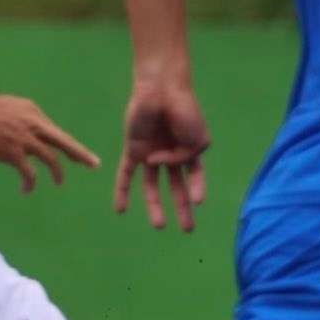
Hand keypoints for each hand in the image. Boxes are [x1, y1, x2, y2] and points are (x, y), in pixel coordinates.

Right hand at [0, 93, 100, 194]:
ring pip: (51, 159)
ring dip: (57, 173)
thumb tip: (33, 127)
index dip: (67, 144)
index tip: (77, 155)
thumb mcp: (12, 106)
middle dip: (81, 154)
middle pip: (64, 142)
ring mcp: (26, 139)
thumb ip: (26, 117)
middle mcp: (35, 125)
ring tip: (60, 182)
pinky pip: (29, 172)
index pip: (56, 132)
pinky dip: (30, 182)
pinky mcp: (13, 152)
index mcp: (35, 113)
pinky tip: (27, 189)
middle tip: (94, 164)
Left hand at [114, 79, 210, 231]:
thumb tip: (155, 164)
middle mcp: (170, 155)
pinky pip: (127, 174)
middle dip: (182, 208)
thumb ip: (182, 158)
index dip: (197, 189)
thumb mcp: (198, 139)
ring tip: (160, 226)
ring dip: (155, 206)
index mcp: (190, 151)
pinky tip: (120, 210)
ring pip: (153, 185)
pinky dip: (123, 191)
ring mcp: (151, 153)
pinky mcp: (133, 149)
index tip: (199, 202)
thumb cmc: (185, 110)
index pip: (194, 177)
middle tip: (187, 230)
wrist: (162, 89)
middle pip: (176, 187)